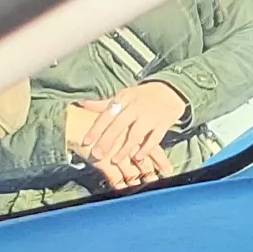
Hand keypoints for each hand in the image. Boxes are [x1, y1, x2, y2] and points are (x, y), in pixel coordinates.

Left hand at [71, 81, 188, 190]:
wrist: (171, 91)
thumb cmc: (142, 96)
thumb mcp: (123, 96)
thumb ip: (104, 104)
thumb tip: (81, 104)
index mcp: (124, 99)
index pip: (107, 115)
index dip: (96, 129)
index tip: (86, 141)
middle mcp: (136, 107)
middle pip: (119, 126)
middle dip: (107, 141)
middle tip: (97, 155)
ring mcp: (150, 116)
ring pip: (136, 134)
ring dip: (125, 148)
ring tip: (115, 160)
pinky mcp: (164, 124)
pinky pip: (154, 139)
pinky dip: (146, 149)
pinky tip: (138, 157)